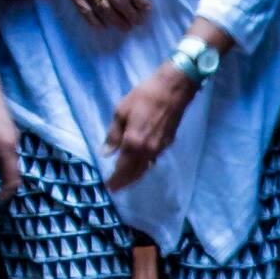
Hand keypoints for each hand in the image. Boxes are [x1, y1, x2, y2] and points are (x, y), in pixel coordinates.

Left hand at [103, 62, 198, 187]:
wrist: (173, 89)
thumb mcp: (121, 111)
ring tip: (126, 180)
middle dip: (124, 182)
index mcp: (133, 142)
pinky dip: (144, 167)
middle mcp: (147, 150)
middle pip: (135, 173)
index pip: (122, 168)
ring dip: (135, 177)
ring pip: (145, 169)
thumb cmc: (144, 96)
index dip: (115, 179)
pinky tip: (140, 165)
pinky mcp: (167, 144)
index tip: (108, 186)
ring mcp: (159, 148)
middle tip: (116, 189)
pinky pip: (153, 160)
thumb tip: (106, 153)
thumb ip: (113, 134)